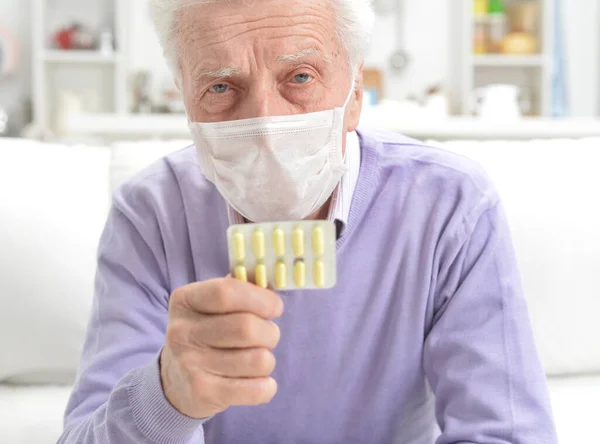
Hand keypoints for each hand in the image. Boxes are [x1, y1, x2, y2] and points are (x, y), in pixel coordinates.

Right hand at [160, 276, 283, 418]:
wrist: (175, 380)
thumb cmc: (206, 332)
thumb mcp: (211, 305)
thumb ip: (240, 288)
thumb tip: (271, 281)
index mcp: (185, 300)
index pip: (227, 292)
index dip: (260, 298)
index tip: (275, 307)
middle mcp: (182, 331)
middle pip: (246, 328)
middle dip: (270, 332)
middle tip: (269, 335)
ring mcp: (190, 364)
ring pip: (257, 360)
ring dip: (267, 359)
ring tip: (258, 358)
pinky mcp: (203, 392)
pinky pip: (255, 389)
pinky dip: (266, 386)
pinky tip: (258, 380)